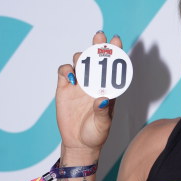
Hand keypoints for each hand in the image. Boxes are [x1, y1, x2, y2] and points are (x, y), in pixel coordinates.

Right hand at [56, 30, 120, 157]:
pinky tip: (71, 78)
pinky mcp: (65, 88)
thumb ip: (103, 111)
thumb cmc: (96, 134)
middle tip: (100, 36)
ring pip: (80, 61)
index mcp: (108, 88)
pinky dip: (67, 69)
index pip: (113, 66)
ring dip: (82, 57)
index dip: (115, 52)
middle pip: (96, 58)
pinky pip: (64, 71)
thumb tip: (103, 99)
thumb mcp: (103, 124)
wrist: (79, 144)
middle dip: (98, 45)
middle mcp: (94, 82)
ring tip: (84, 64)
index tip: (116, 40)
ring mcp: (79, 84)